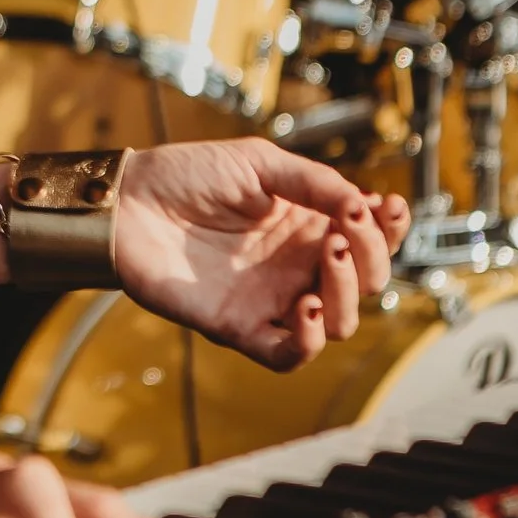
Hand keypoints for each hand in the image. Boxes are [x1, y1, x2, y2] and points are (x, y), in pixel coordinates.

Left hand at [114, 141, 407, 373]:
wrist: (129, 200)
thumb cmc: (186, 176)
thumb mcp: (259, 163)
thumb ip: (313, 182)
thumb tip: (362, 203)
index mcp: (308, 228)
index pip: (370, 241)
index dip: (389, 230)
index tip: (386, 206)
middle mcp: (296, 268)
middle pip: (364, 285)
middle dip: (371, 256)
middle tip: (346, 226)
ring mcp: (271, 300)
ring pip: (338, 323)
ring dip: (347, 292)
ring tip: (330, 254)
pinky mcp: (239, 328)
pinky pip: (287, 355)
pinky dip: (308, 340)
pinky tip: (308, 306)